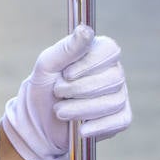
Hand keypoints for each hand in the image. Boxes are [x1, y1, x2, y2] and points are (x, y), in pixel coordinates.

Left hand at [2, 26, 130, 159]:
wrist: (38, 123)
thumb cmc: (43, 88)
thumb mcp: (47, 65)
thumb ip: (67, 48)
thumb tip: (86, 30)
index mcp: (98, 54)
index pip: (110, 50)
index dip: (89, 63)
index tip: (66, 74)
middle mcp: (114, 72)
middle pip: (113, 78)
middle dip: (79, 89)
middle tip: (57, 93)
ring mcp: (119, 96)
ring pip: (114, 101)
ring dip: (82, 109)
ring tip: (60, 112)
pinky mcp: (120, 118)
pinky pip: (119, 120)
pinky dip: (98, 126)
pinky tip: (81, 129)